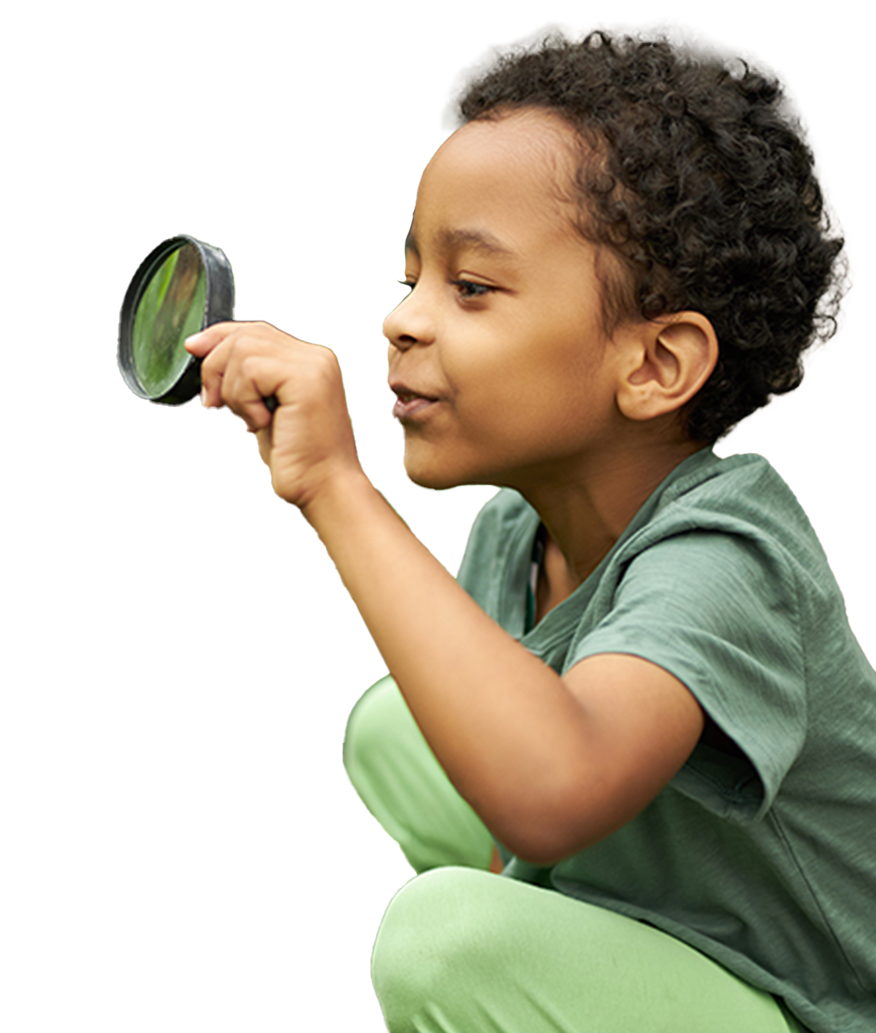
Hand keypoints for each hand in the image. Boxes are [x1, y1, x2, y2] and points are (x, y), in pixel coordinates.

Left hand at [185, 321, 360, 510]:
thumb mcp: (263, 409)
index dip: (219, 336)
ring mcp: (314, 365)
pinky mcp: (306, 379)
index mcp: (309, 361)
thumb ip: (248, 380)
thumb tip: (205, 350)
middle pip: (245, 334)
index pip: (256, 330)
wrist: (322, 487)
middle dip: (215, 367)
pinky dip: (244, 400)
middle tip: (213, 404)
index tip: (192, 349)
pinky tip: (262, 423)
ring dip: (233, 391)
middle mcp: (316, 356)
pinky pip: (252, 370)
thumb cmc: (295, 458)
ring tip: (251, 421)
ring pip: (243, 350)